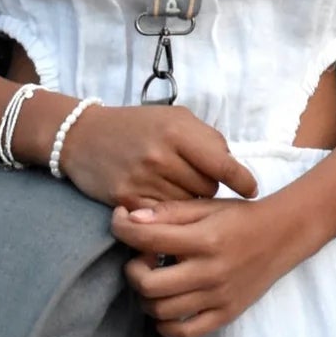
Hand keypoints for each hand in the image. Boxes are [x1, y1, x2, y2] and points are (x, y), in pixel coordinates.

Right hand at [56, 104, 257, 210]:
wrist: (84, 136)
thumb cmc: (139, 125)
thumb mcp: (176, 118)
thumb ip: (207, 140)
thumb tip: (234, 168)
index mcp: (177, 131)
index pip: (223, 165)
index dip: (242, 181)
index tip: (251, 190)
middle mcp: (161, 156)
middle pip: (207, 189)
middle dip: (208, 187)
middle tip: (195, 178)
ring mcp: (143, 180)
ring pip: (189, 207)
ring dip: (190, 202)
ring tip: (177, 187)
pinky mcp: (127, 201)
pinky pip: (164, 218)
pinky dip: (169, 215)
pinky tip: (164, 201)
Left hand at [113, 198, 303, 336]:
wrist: (283, 235)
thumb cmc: (240, 217)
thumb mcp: (206, 205)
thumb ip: (169, 212)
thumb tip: (130, 219)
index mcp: (204, 239)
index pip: (148, 239)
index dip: (123, 229)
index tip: (120, 223)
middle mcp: (210, 271)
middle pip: (148, 284)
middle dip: (132, 270)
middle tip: (139, 259)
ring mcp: (218, 297)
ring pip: (161, 311)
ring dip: (146, 296)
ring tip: (154, 280)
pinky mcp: (226, 314)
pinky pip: (186, 332)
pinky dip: (166, 325)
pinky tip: (165, 307)